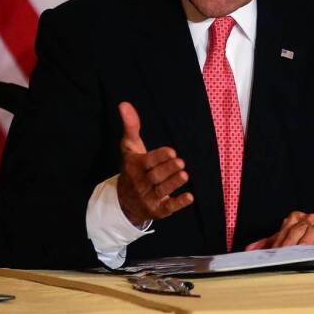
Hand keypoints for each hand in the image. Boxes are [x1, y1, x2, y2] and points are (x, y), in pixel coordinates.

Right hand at [116, 101, 193, 227]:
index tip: (172, 151)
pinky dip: (178, 203)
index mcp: (135, 167)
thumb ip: (131, 126)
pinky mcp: (157, 210)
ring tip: (184, 175)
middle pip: (155, 177)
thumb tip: (124, 104)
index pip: (147, 162)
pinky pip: (167, 208)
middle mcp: (141, 183)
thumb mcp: (130, 148)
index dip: (159, 157)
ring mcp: (148, 198)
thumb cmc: (133, 167)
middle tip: (180, 162)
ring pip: (161, 191)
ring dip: (173, 183)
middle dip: (168, 170)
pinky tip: (189, 197)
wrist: (124, 201)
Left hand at [244, 211, 313, 249]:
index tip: (272, 255)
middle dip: (289, 245)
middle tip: (283, 257)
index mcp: (296, 219)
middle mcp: (309, 219)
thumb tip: (249, 250)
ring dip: (305, 244)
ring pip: (312, 232)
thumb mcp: (291, 234)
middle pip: (297, 230)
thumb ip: (272, 241)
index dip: (278, 244)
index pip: (285, 231)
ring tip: (299, 254)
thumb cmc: (311, 233)